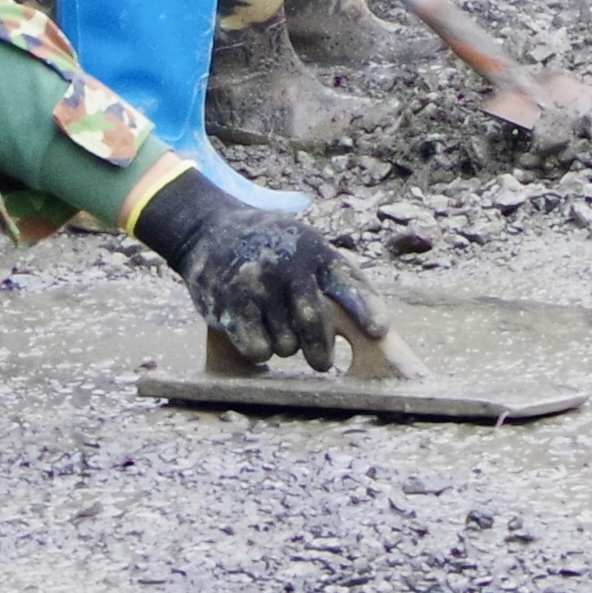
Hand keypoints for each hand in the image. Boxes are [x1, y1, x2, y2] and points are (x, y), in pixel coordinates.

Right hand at [141, 166, 387, 365]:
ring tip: (274, 324)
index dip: (366, 308)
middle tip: (322, 362)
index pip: (347, 283)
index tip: (379, 332)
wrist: (212, 230)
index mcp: (315, 252)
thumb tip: (367, 332)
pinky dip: (260, 351)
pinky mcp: (230, 304)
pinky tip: (255, 334)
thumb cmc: (274, 250)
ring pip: (285, 343)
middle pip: (313, 323)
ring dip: (285, 346)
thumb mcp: (307, 248)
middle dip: (321, 350)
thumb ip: (333, 282)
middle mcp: (287, 266)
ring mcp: (257, 285)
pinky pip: (257, 349)